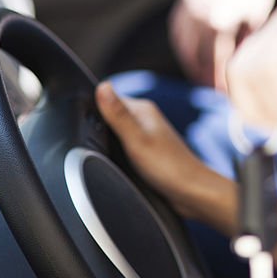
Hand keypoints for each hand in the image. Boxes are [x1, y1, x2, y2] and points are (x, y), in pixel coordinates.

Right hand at [95, 82, 237, 233]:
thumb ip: (118, 114)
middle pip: (109, 117)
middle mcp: (145, 119)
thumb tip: (103, 86)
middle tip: (96, 147)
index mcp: (143, 110)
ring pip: (116, 134)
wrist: (191, 191)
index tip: (85, 127)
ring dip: (107, 143)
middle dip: (98, 129)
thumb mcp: (136, 139)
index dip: (92, 111)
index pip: (107, 99)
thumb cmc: (169, 167)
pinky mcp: (147, 151)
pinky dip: (116, 154)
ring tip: (108, 157)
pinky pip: (123, 147)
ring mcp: (146, 135)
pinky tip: (117, 164)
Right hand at [169, 0, 276, 89]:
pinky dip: (184, 49)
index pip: (216, 62)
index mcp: (219, 20)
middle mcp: (198, 14)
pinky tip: (195, 60)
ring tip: (205, 81)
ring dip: (193, 67)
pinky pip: (177, 33)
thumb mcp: (258, 19)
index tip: (228, 95)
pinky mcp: (182, 2)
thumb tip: (242, 75)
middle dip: (207, 78)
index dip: (222, 81)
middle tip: (217, 93)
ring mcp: (186, 7)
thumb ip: (247, 46)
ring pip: (183, 48)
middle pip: (198, 59)